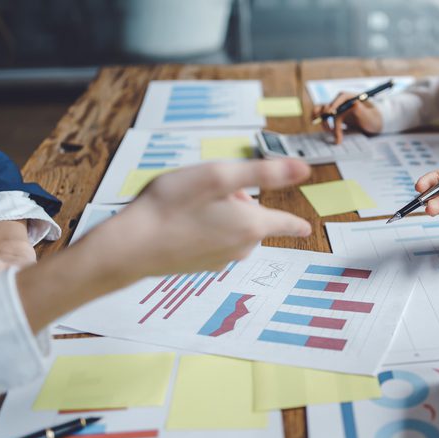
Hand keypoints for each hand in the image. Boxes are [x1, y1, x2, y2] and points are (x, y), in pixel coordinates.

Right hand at [17, 159, 313, 331]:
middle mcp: (242, 248)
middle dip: (236, 199)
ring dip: (218, 213)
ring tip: (188, 205)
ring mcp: (220, 260)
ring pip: (232, 228)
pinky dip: (203, 228)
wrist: (132, 246)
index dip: (294, 222)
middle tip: (203, 190)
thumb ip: (263, 172)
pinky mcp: (201, 266)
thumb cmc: (172, 205)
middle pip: (252, 218)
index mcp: (251, 226)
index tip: (306, 228)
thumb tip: (304, 170)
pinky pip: (213, 240)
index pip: (284, 223)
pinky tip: (179, 222)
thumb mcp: (219, 176)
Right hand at [312, 92, 382, 143]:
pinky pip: (323, 115)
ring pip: (324, 111)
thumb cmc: (373, 119)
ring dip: (323, 121)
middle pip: (331, 105)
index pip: (342, 96)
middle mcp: (343, 101)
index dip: (335, 103)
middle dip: (330, 119)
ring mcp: (337, 108)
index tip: (330, 113)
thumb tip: (353, 104)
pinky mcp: (334, 116)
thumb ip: (362, 110)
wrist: (372, 125)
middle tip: (333, 132)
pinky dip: (319, 119)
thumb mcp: (370, 116)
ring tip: (330, 132)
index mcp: (353, 97)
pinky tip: (319, 125)